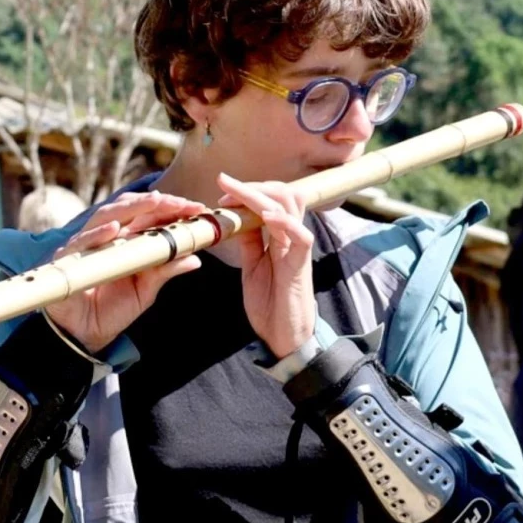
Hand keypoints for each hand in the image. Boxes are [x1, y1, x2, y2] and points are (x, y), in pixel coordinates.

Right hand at [42, 192, 207, 352]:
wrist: (84, 333)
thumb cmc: (113, 308)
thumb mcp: (146, 289)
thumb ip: (166, 270)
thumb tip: (196, 259)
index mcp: (125, 239)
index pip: (148, 215)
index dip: (171, 209)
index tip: (196, 209)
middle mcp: (105, 236)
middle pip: (128, 208)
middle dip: (155, 202)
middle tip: (180, 203)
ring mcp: (86, 245)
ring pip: (106, 216)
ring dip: (130, 209)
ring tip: (153, 203)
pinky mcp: (68, 259)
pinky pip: (82, 242)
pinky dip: (97, 234)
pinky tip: (114, 229)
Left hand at [217, 174, 316, 360]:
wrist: (283, 336)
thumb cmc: (270, 303)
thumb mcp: (252, 266)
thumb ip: (249, 241)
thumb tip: (235, 218)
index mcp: (279, 237)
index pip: (269, 200)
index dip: (247, 190)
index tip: (222, 188)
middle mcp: (291, 238)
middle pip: (283, 194)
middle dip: (253, 186)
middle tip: (226, 186)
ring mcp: (297, 249)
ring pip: (292, 207)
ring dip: (265, 195)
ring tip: (242, 193)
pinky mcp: (300, 266)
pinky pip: (301, 236)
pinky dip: (285, 222)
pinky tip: (267, 215)